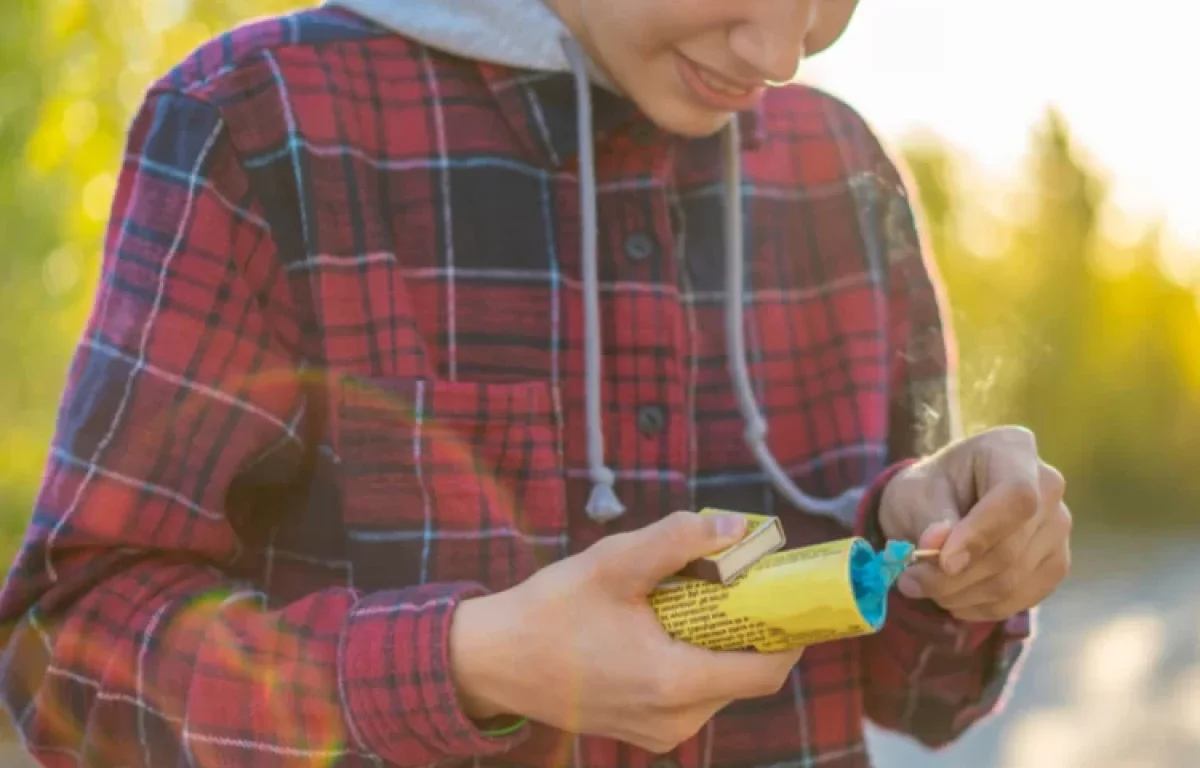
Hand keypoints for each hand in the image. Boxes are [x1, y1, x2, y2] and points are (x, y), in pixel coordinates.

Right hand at [449, 511, 803, 752]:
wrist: (493, 661)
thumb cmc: (550, 611)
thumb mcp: (613, 564)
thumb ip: (676, 540)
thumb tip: (735, 525)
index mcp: (674, 683)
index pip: (766, 671)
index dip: (790, 634)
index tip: (792, 595)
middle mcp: (675, 720)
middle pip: (744, 677)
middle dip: (751, 630)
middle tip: (741, 583)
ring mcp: (658, 731)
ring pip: (718, 686)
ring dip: (720, 644)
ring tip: (696, 599)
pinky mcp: (642, 730)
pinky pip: (690, 696)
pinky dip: (694, 660)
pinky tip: (667, 626)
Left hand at [878, 426, 1071, 622]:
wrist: (941, 504)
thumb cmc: (928, 490)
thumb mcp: (916, 494)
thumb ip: (930, 518)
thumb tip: (940, 545)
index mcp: (1013, 449)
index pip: (1016, 497)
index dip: (980, 535)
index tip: (943, 562)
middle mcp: (1049, 485)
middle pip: (1012, 546)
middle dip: (955, 576)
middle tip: (910, 582)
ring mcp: (1058, 526)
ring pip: (1015, 578)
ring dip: (962, 595)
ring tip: (925, 588)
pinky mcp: (1056, 561)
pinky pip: (1025, 597)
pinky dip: (983, 606)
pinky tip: (954, 598)